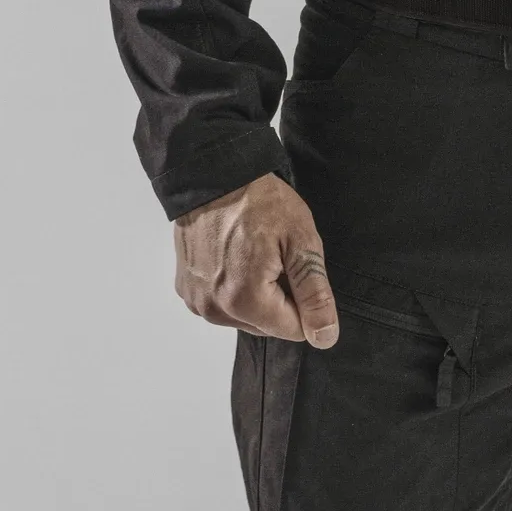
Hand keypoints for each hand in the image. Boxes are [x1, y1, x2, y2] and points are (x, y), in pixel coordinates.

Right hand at [173, 172, 339, 345]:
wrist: (213, 174)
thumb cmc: (259, 201)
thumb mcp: (300, 240)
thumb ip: (314, 292)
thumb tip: (325, 336)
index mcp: (245, 301)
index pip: (294, 329)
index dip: (305, 298)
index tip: (294, 264)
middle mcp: (215, 310)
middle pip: (268, 324)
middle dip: (281, 296)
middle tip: (276, 254)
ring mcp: (197, 301)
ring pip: (245, 316)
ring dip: (257, 293)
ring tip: (255, 252)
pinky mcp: (187, 290)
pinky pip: (222, 303)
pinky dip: (234, 286)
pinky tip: (235, 255)